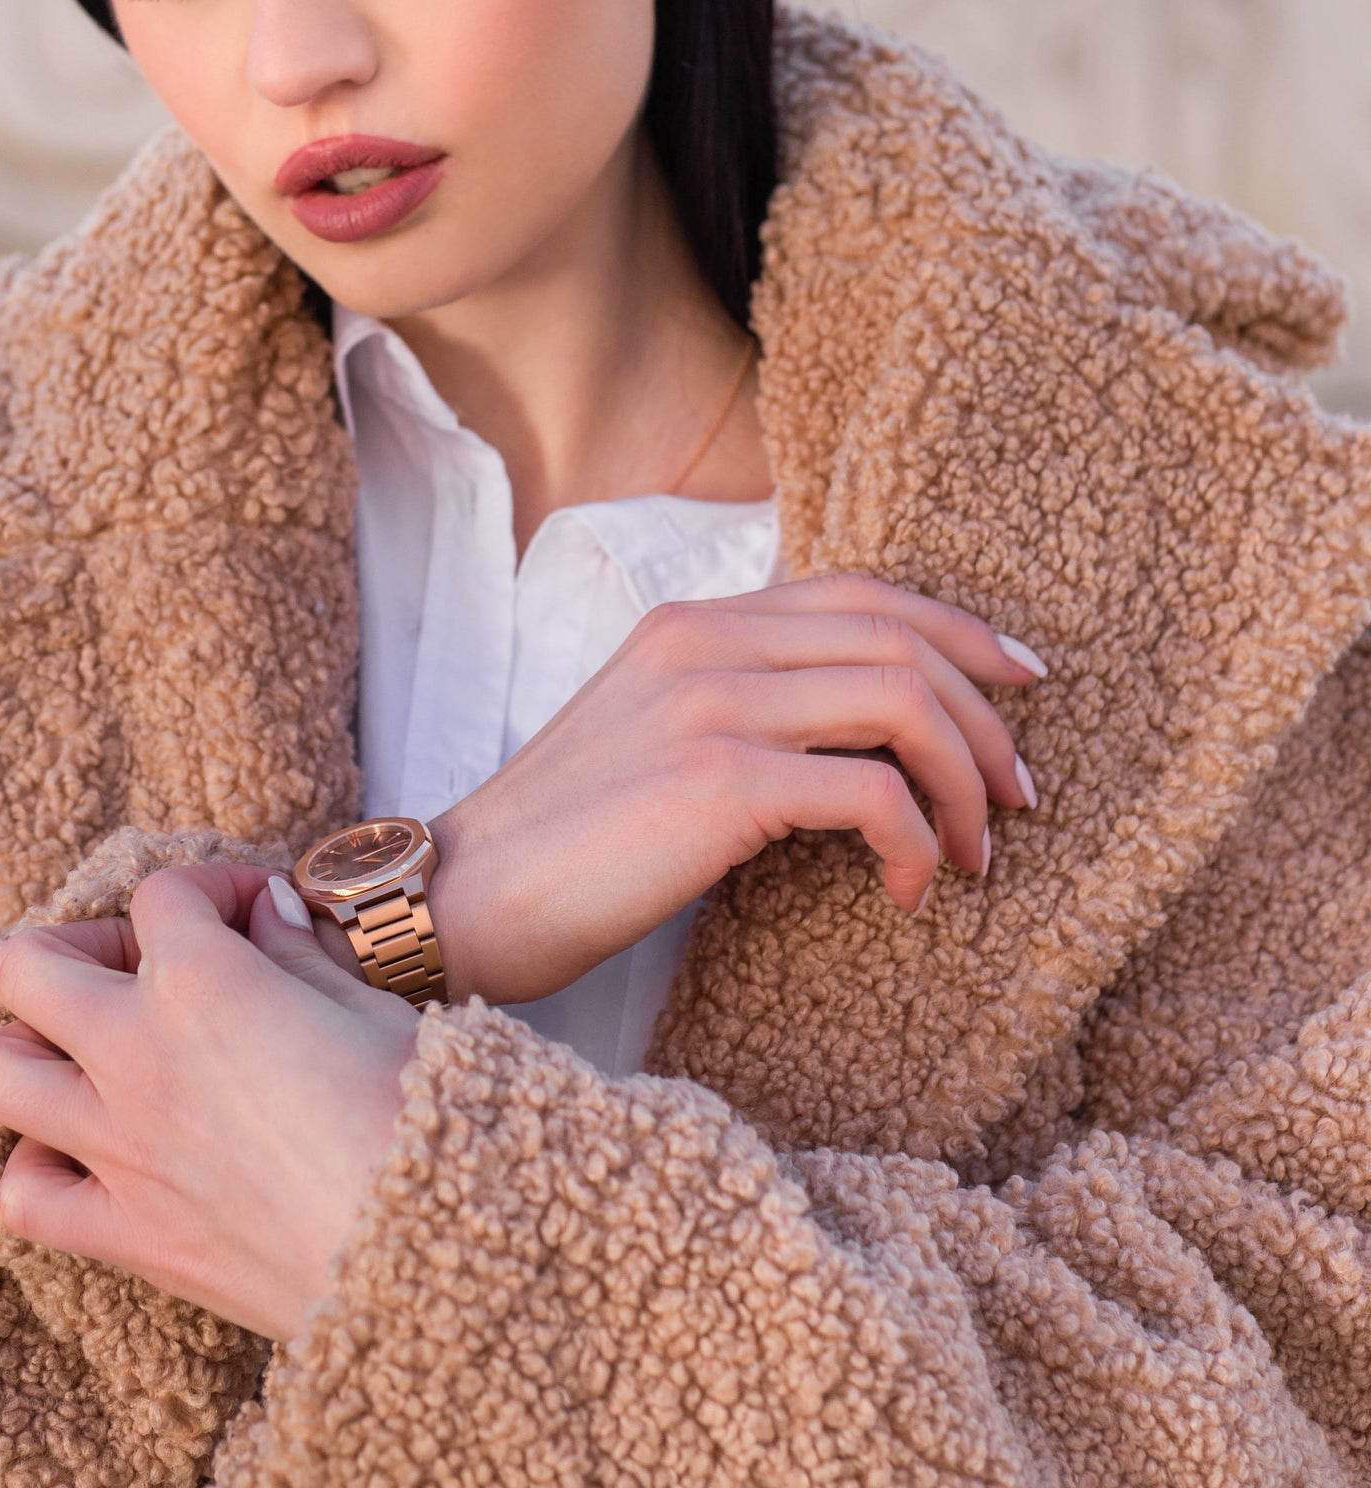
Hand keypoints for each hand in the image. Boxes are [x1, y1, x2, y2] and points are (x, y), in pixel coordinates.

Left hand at [0, 865, 417, 1339]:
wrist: (429, 1258)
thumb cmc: (420, 1120)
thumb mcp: (372, 1008)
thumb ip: (300, 953)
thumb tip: (266, 911)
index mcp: (202, 981)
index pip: (161, 894)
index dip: (210, 889)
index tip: (251, 916)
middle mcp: (136, 1053)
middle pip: (26, 964)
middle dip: (77, 949)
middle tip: (141, 970)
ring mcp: (117, 1147)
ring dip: (27, 1048)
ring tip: (86, 1055)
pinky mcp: (125, 1234)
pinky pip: (22, 1197)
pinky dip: (37, 1169)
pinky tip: (85, 1156)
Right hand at [428, 574, 1045, 1004]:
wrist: (468, 896)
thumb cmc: (566, 843)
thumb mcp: (655, 736)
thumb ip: (738, 705)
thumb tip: (860, 738)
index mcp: (691, 622)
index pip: (859, 592)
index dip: (956, 629)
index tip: (1019, 683)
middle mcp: (704, 641)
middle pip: (899, 639)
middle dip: (985, 718)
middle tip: (1019, 796)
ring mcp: (710, 703)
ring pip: (902, 701)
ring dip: (965, 782)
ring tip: (977, 852)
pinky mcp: (717, 780)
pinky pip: (872, 792)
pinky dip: (916, 841)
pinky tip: (910, 890)